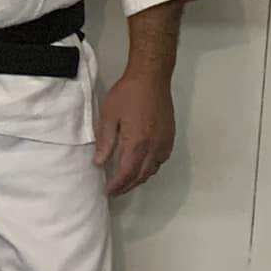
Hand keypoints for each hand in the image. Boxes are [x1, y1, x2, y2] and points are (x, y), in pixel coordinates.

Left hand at [93, 70, 174, 196]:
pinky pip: (161, 160)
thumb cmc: (128, 94)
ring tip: (126, 182)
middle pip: (141, 175)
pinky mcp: (170, 137)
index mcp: (138, 142)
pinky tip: (142, 166)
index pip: (127, 172)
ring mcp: (164, 142)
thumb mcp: (109, 116)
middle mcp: (154, 146)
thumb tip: (100, 162)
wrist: (151, 79)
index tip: (108, 191)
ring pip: (153, 169)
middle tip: (115, 191)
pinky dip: (151, 168)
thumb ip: (106, 141)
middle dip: (128, 186)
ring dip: (139, 179)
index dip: (118, 185)